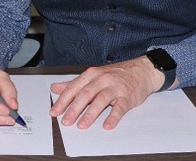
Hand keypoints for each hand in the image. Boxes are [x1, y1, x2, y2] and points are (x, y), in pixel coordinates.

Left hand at [50, 56, 164, 129]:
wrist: (141, 70)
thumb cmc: (115, 74)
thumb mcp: (93, 76)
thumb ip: (74, 83)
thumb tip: (55, 88)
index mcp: (91, 74)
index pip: (73, 88)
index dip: (63, 100)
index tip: (54, 112)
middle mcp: (102, 79)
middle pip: (85, 94)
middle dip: (74, 109)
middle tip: (66, 121)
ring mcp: (115, 87)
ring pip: (101, 100)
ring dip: (90, 114)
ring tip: (82, 125)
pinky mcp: (127, 96)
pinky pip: (120, 107)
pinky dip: (113, 117)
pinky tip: (107, 125)